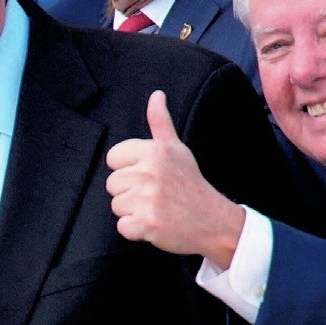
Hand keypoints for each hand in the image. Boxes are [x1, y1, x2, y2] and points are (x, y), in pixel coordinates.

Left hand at [106, 91, 242, 267]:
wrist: (214, 220)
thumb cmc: (190, 183)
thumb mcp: (176, 149)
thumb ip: (160, 122)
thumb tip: (156, 94)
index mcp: (154, 151)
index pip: (113, 158)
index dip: (128, 168)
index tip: (148, 174)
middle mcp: (150, 172)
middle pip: (112, 184)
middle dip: (129, 192)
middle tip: (155, 194)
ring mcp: (148, 199)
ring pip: (116, 205)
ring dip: (132, 211)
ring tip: (156, 207)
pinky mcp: (146, 223)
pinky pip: (122, 227)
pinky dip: (137, 230)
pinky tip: (156, 223)